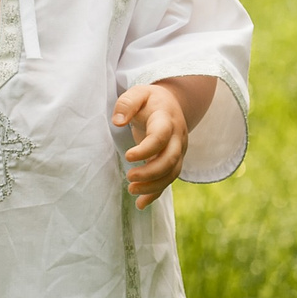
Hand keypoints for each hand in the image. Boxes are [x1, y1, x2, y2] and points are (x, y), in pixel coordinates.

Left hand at [114, 77, 214, 207]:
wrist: (171, 105)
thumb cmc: (150, 100)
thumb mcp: (138, 93)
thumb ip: (126, 104)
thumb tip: (118, 121)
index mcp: (166, 120)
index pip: (161, 137)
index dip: (146, 149)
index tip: (128, 156)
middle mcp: (177, 138)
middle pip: (170, 160)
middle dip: (151, 173)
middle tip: (129, 177)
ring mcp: (178, 151)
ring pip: (172, 174)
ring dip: (153, 186)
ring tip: (131, 190)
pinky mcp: (174, 162)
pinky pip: (168, 180)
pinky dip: (156, 194)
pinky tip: (140, 204)